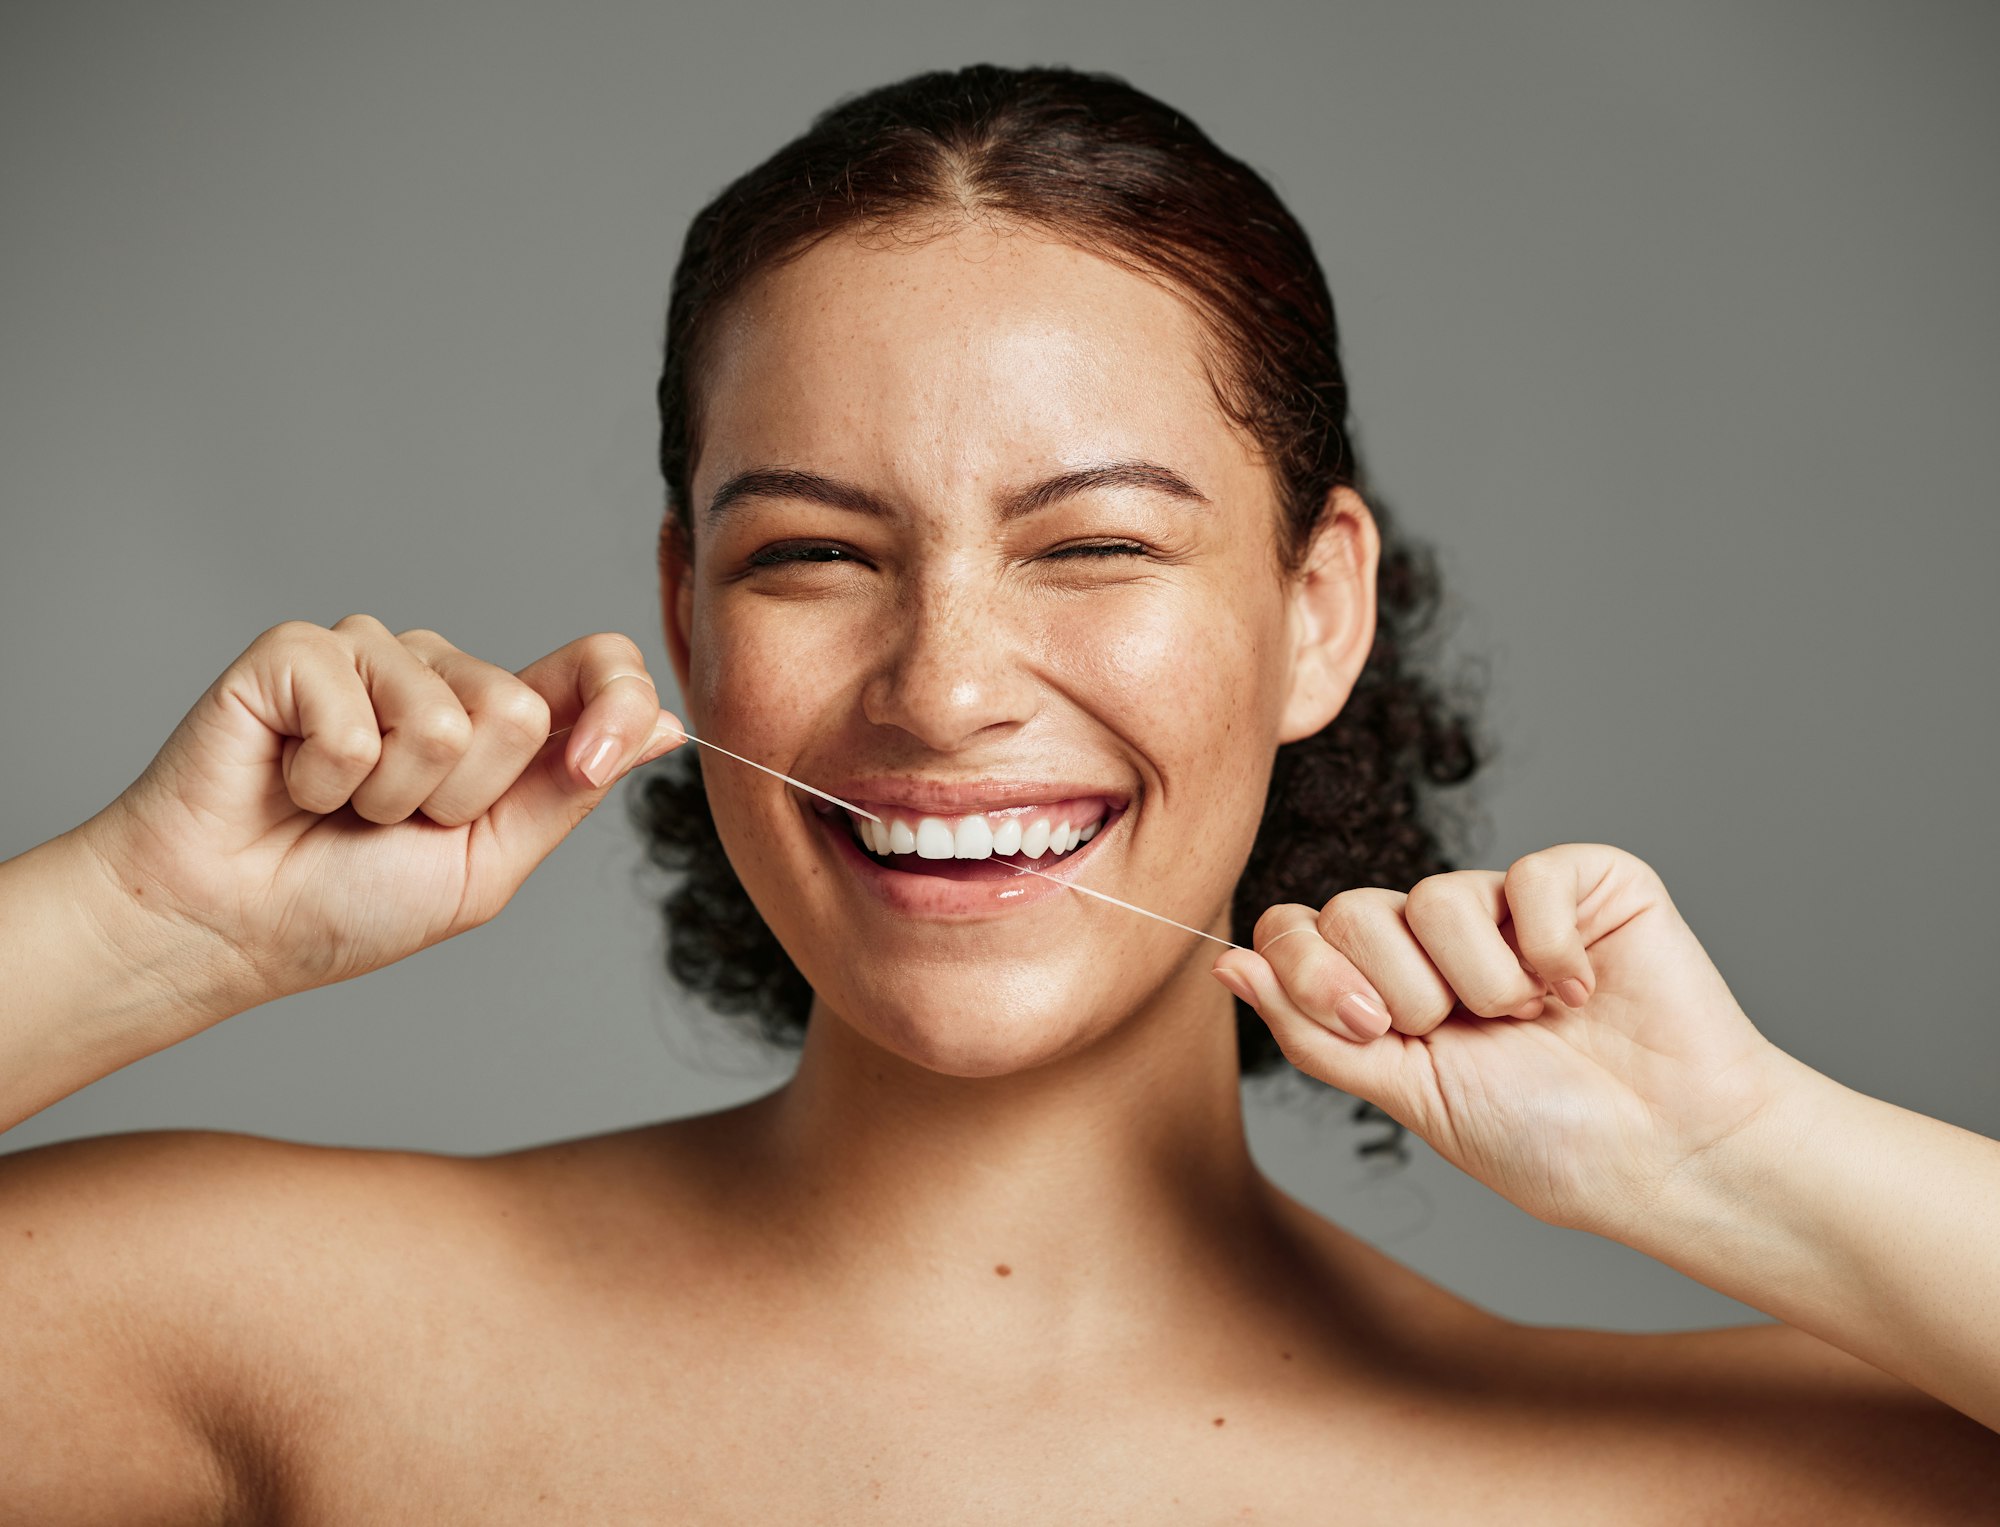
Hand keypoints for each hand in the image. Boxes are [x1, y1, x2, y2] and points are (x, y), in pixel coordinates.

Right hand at [69, 615, 684, 1013]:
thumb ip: (570, 789)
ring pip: (446, 714)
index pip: (596, 662)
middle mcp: (440, 674)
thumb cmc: (345, 904)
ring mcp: (369, 654)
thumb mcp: (488, 864)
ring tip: (337, 807)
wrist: (228, 928)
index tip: (590, 763)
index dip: (616, 697)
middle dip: (460, 799)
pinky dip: (327, 775)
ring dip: (390, 795)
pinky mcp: (298, 652)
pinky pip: (358, 710)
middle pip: (520, 708)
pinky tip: (293, 781)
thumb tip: (661, 725)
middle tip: (390, 824)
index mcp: (498, 723)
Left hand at [1212, 843, 1793, 1233]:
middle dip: (1405, 992)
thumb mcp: (1411, 1093)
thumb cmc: (1548, 1135)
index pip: (1299, 931)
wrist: (1669, 1150)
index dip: (1314, 971)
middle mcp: (1438, 936)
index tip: (1372, 1029)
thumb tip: (1228, 964)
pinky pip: (1524, 876)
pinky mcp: (1582, 880)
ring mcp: (1507, 904)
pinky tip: (1584, 989)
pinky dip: (1551, 948)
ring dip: (1485, 984)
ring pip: (1436, 894)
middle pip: (1352, 909)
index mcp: (1387, 986)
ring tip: (1537, 1021)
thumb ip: (1316, 1032)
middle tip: (1467, 1035)